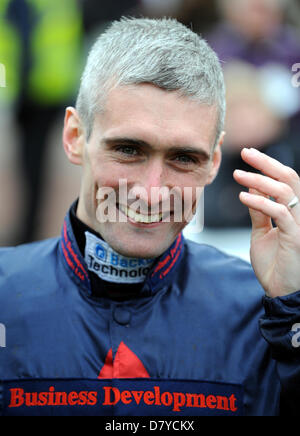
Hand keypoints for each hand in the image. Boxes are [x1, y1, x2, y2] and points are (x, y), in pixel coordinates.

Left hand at [233, 148, 299, 297]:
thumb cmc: (274, 264)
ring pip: (285, 191)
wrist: (280, 292)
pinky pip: (279, 213)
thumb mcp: (261, 233)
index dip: (268, 166)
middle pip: (289, 179)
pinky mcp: (296, 237)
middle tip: (245, 152)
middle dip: (267, 163)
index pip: (285, 181)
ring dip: (260, 180)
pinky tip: (242, 197)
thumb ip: (259, 211)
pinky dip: (260, 203)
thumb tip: (251, 187)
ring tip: (238, 174)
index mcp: (293, 212)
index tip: (247, 154)